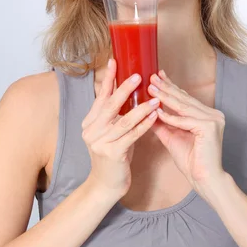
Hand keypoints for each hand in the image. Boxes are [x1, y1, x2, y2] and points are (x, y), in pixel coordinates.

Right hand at [82, 59, 159, 198]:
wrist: (106, 185)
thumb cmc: (113, 156)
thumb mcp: (111, 133)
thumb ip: (116, 116)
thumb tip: (128, 92)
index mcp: (90, 122)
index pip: (100, 96)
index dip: (107, 79)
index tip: (114, 61)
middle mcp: (91, 130)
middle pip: (109, 105)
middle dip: (124, 89)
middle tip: (139, 76)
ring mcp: (100, 142)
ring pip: (123, 120)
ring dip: (141, 107)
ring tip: (156, 98)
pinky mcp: (112, 153)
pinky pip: (131, 135)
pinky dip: (144, 124)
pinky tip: (155, 116)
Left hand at [148, 69, 225, 196]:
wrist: (204, 179)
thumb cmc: (190, 160)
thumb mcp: (171, 136)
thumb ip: (162, 123)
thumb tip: (146, 110)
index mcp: (206, 115)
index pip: (185, 98)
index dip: (170, 86)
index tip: (157, 76)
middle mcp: (213, 114)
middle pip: (184, 99)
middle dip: (166, 87)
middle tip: (151, 77)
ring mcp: (214, 119)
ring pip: (184, 106)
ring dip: (166, 97)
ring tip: (151, 88)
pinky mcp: (210, 127)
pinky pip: (186, 120)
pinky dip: (171, 117)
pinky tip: (157, 111)